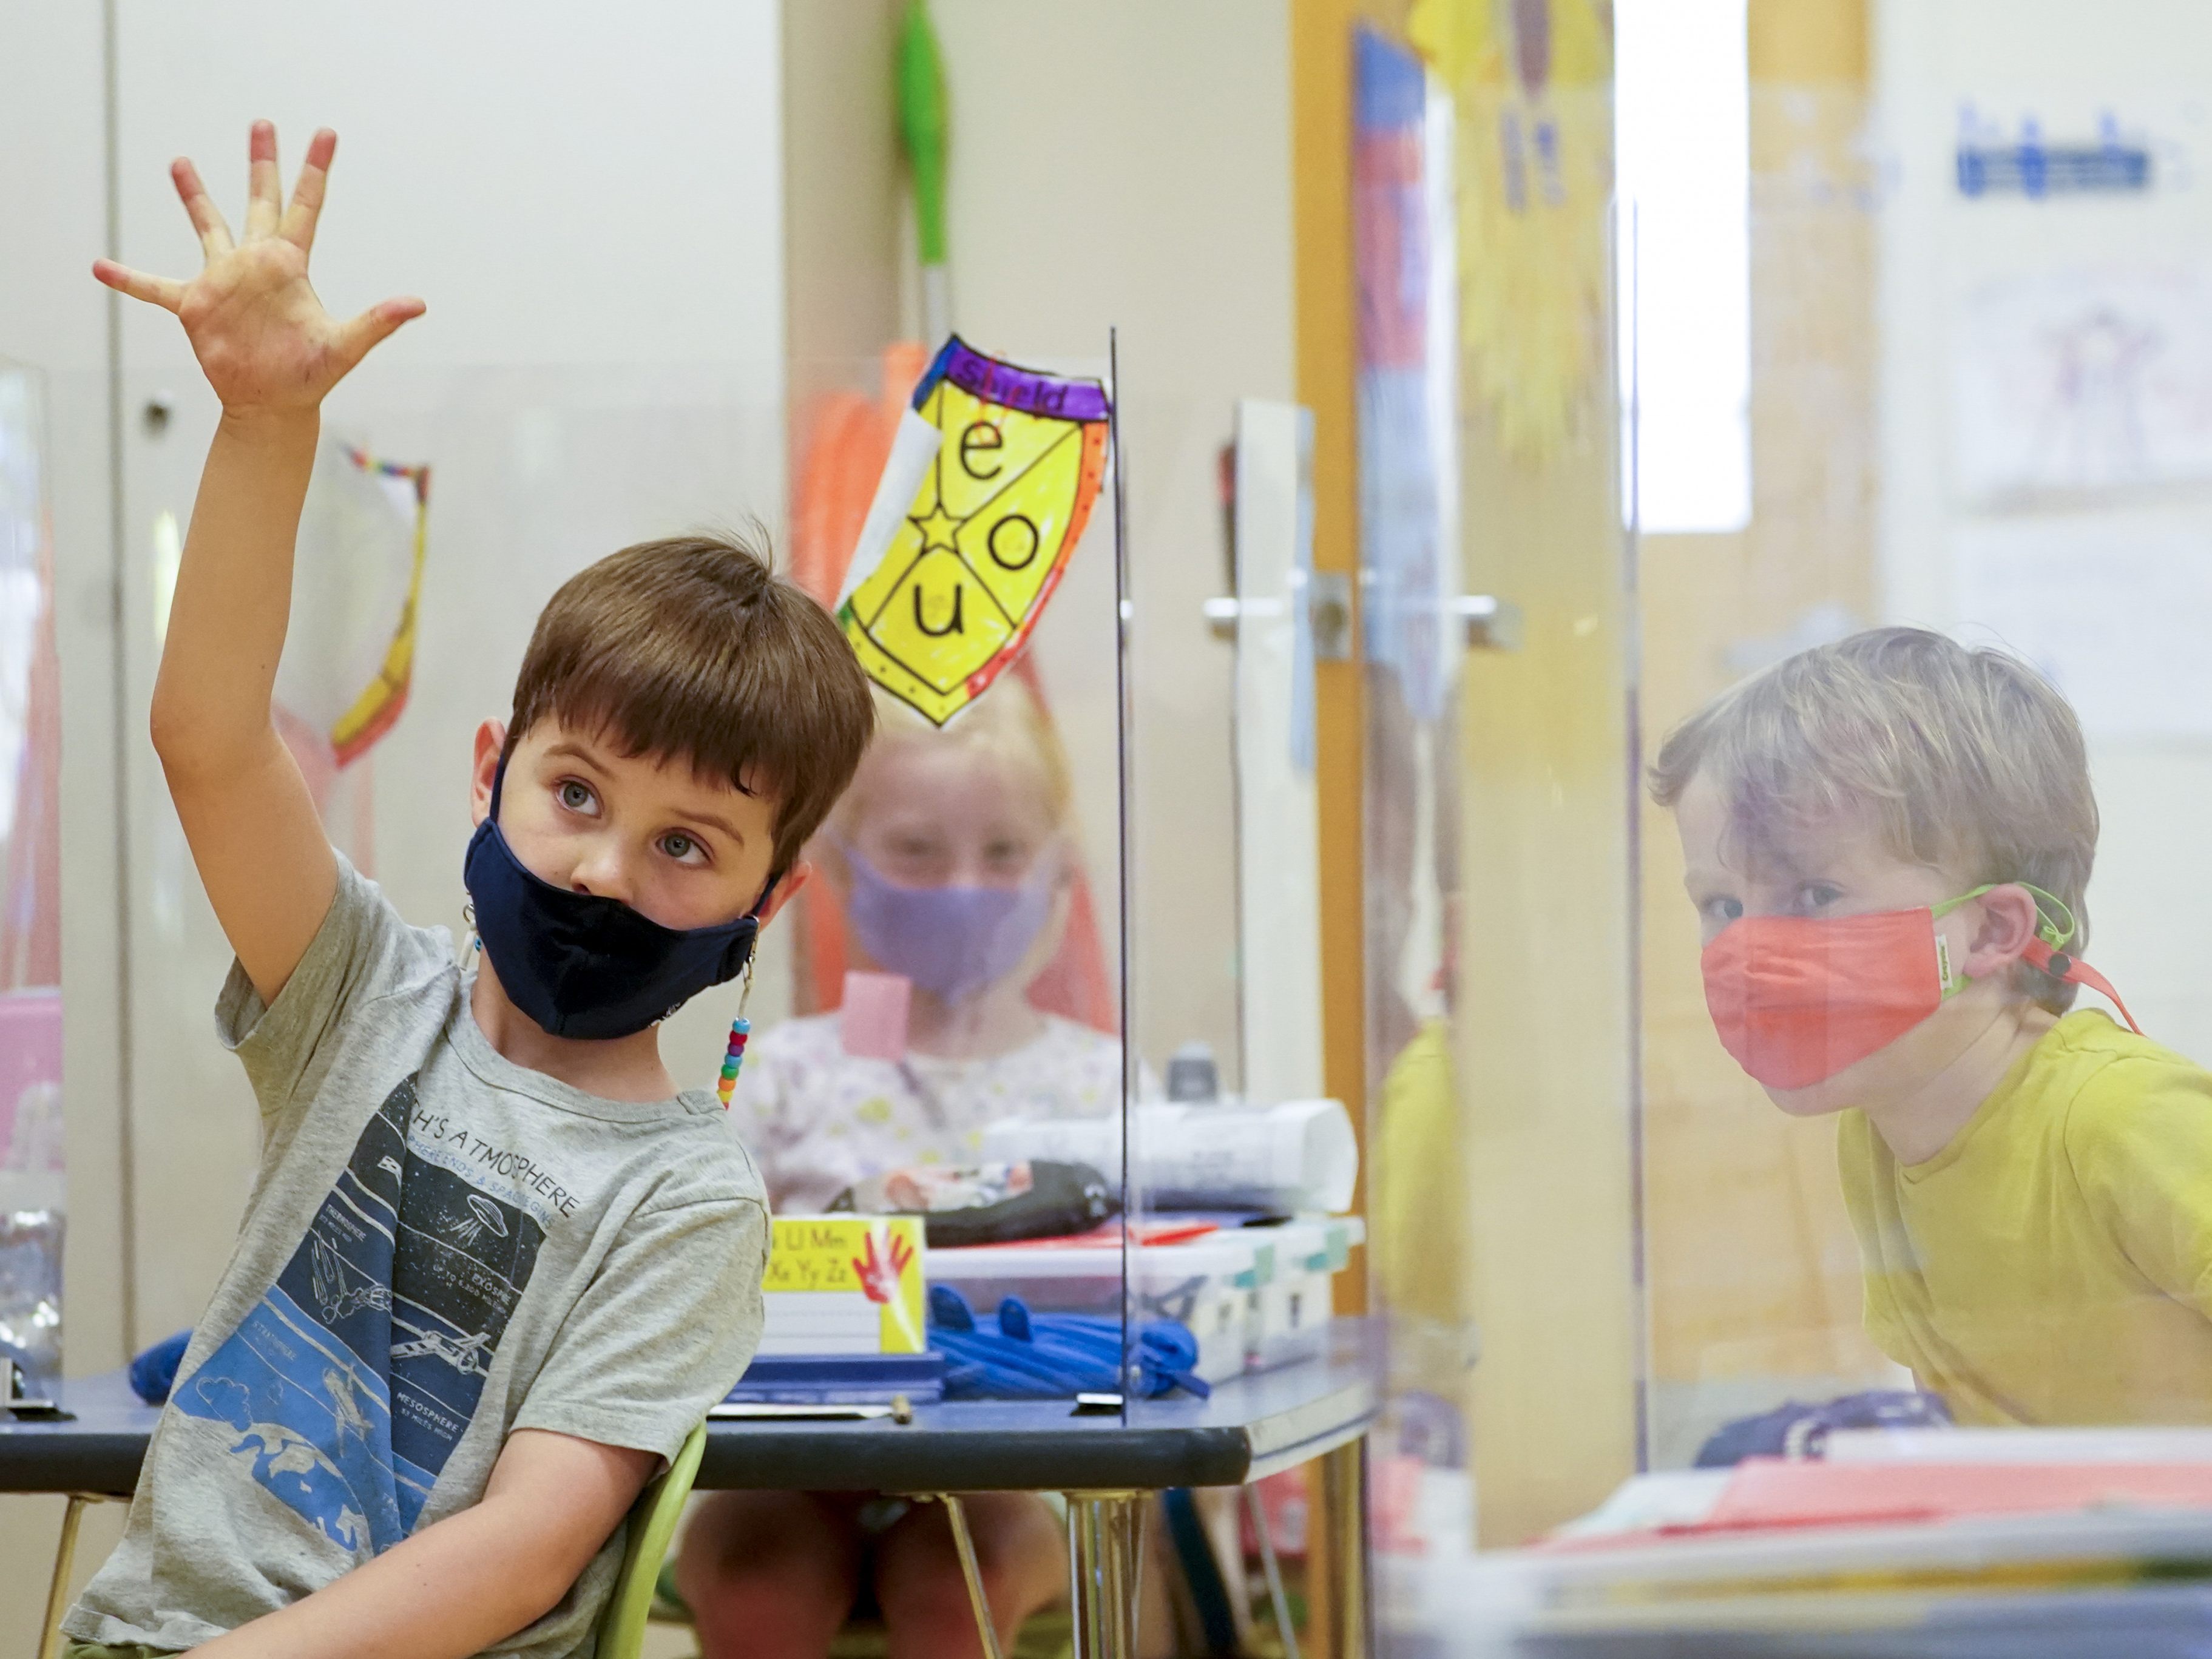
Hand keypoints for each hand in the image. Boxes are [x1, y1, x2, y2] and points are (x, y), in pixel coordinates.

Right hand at [93, 121, 422, 415]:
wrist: (273, 406)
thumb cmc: (310, 377)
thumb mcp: (345, 346)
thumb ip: (378, 322)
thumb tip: (417, 305)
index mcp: (290, 264)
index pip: (307, 206)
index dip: (316, 169)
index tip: (326, 132)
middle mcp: (256, 263)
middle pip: (259, 199)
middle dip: (261, 162)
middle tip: (261, 122)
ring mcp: (223, 281)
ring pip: (207, 227)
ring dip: (194, 197)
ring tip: (180, 161)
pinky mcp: (193, 306)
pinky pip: (152, 287)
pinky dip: (127, 279)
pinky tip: (100, 266)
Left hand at [853, 1230, 914, 1304]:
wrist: (880, 1298)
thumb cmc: (871, 1290)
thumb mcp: (864, 1278)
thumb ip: (859, 1268)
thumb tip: (853, 1258)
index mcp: (872, 1264)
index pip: (870, 1250)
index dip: (868, 1242)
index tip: (867, 1232)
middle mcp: (882, 1263)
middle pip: (884, 1248)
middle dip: (886, 1238)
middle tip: (888, 1227)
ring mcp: (890, 1267)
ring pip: (894, 1253)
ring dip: (897, 1245)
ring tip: (900, 1235)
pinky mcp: (897, 1272)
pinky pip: (903, 1262)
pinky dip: (907, 1255)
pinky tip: (911, 1247)